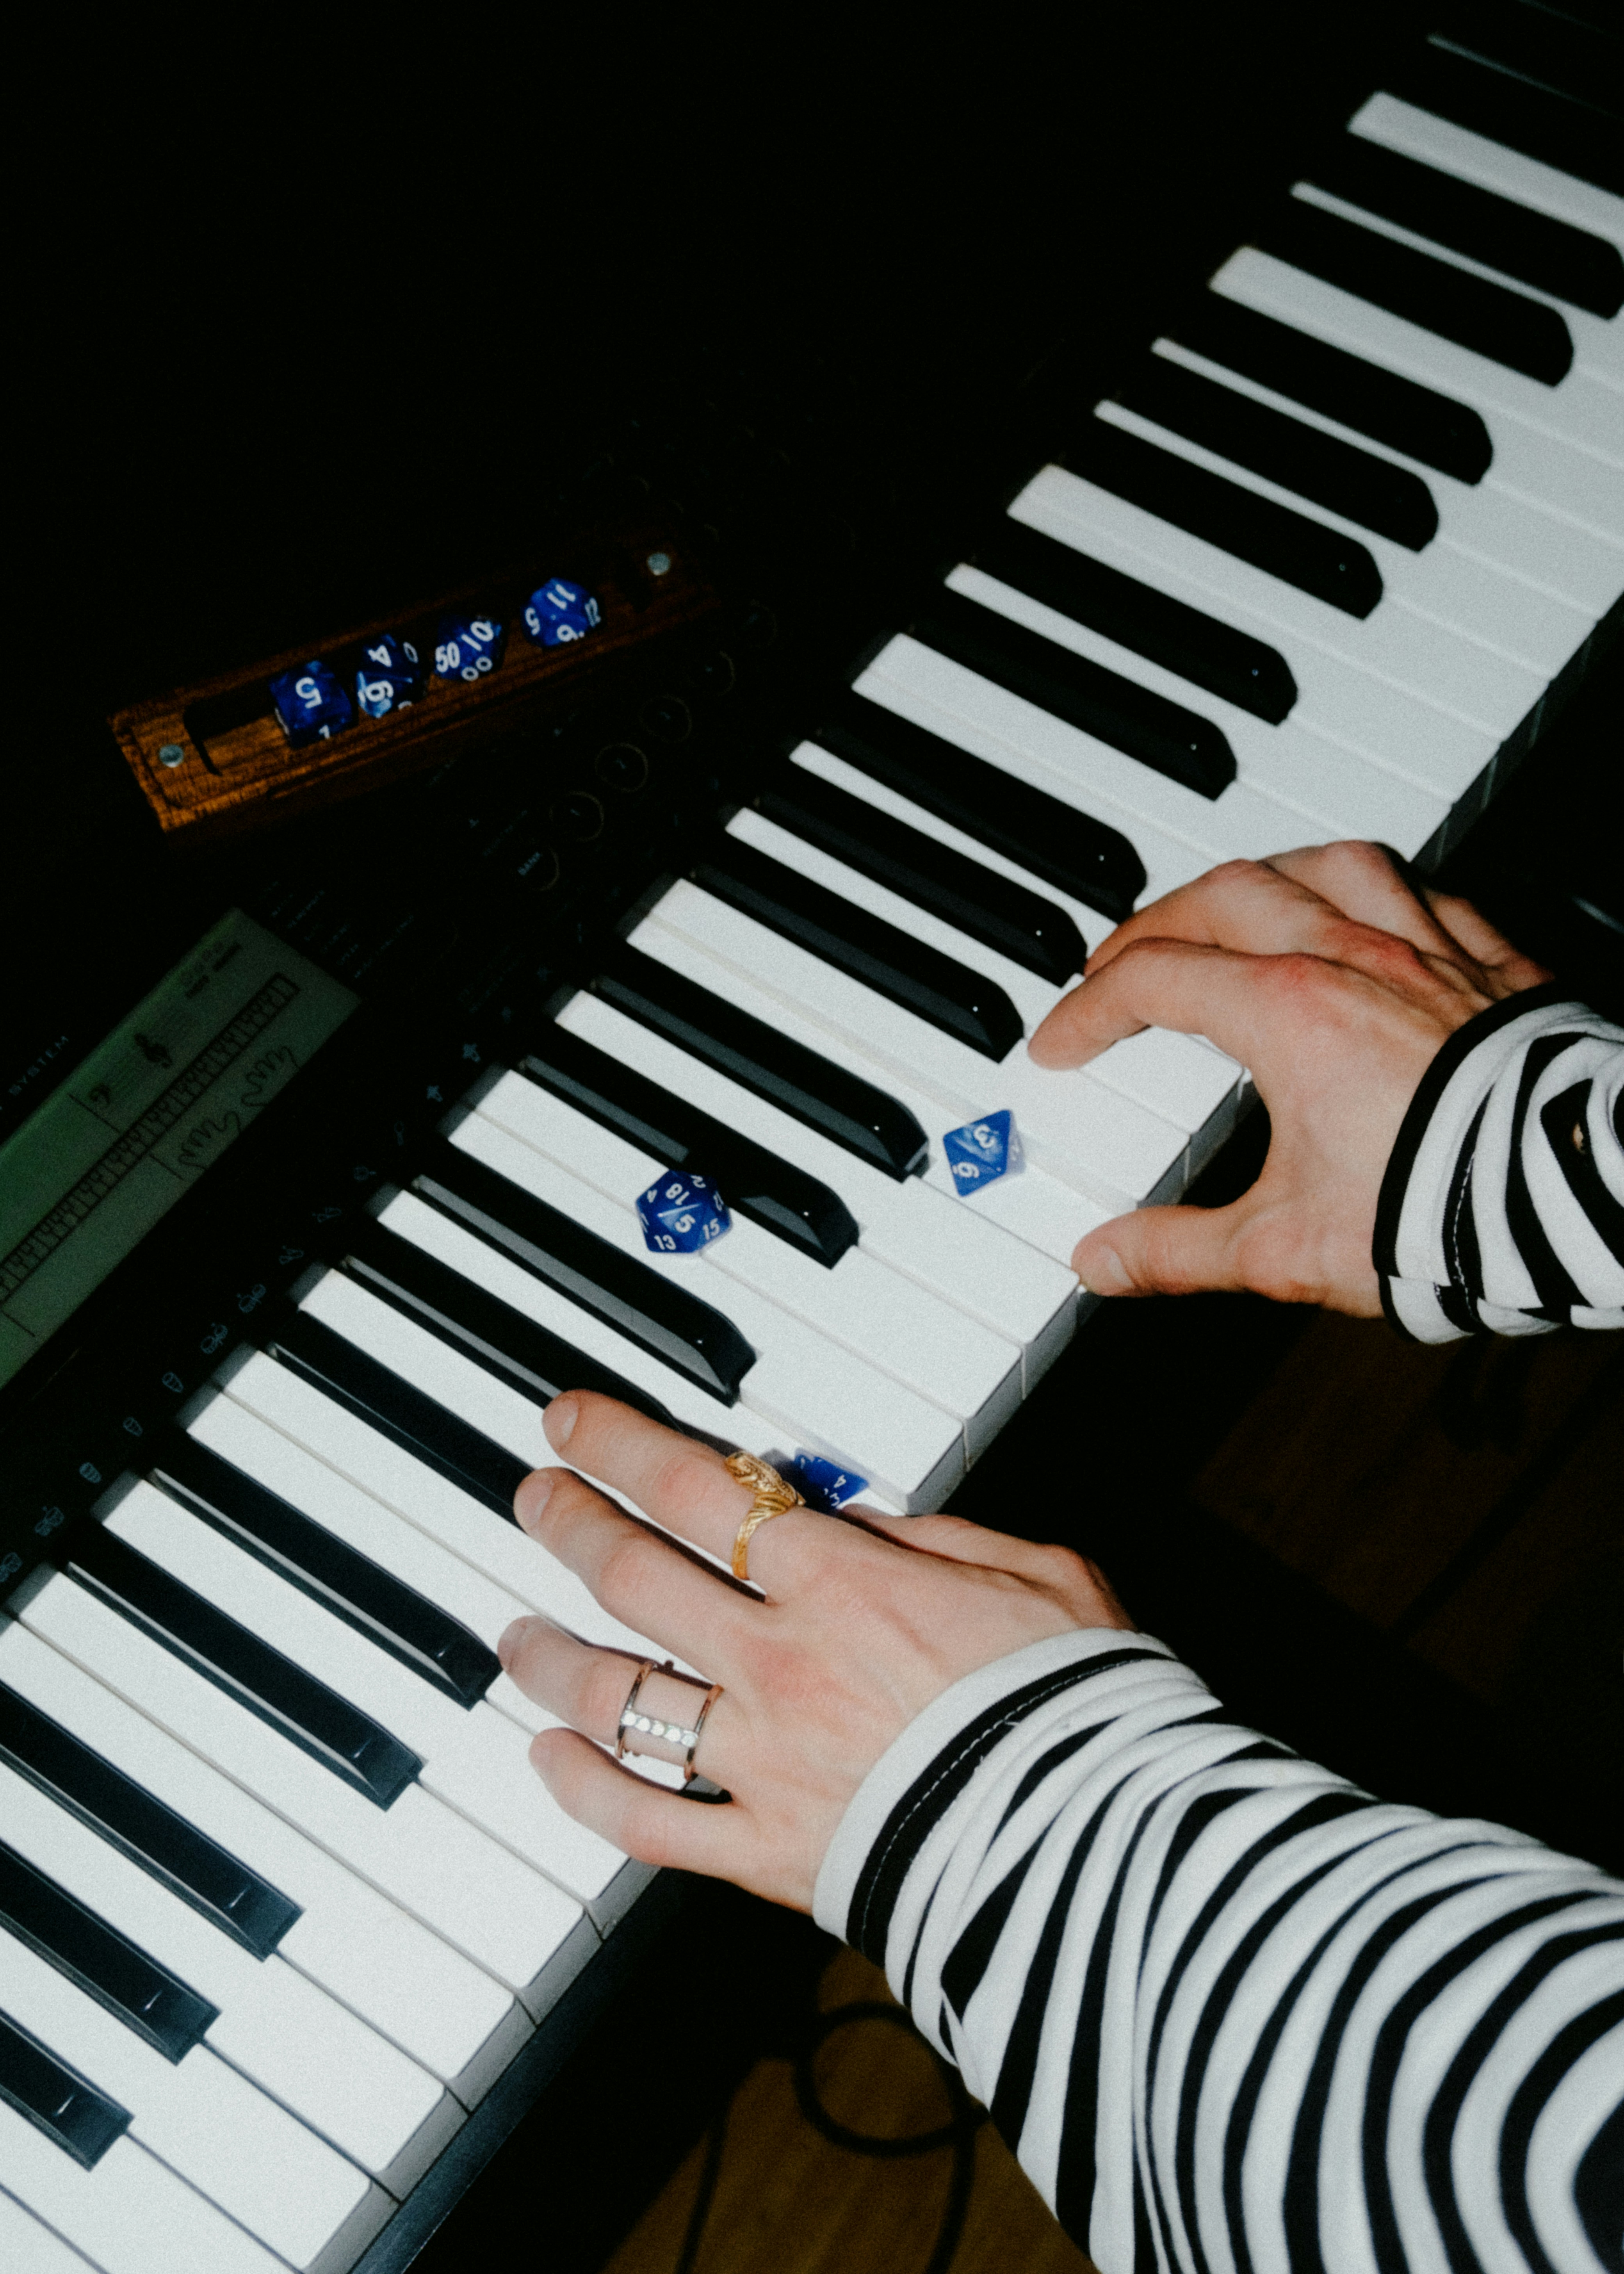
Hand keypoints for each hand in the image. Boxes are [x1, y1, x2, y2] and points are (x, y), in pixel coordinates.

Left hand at [498, 1394, 1130, 1909]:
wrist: (1099, 1847)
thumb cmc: (1080, 1703)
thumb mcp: (1031, 1569)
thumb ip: (934, 1534)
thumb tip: (855, 1515)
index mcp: (841, 1581)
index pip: (693, 1488)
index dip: (616, 1444)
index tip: (571, 1421)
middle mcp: (780, 1661)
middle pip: (633, 1576)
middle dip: (567, 1524)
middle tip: (533, 1496)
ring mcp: (761, 1761)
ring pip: (615, 1697)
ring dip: (548, 1658)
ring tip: (515, 1634)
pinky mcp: (765, 1854)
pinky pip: (645, 1823)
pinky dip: (583, 1789)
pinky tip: (548, 1756)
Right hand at [1028, 842, 1548, 1314]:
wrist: (1574, 1199)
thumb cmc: (1437, 1213)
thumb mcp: (1283, 1246)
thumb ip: (1179, 1250)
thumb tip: (1102, 1261)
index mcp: (1287, 1014)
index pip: (1154, 981)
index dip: (1090, 1008)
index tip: (1063, 1040)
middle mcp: (1353, 960)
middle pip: (1228, 895)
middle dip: (1157, 919)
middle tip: (1121, 957)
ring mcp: (1429, 953)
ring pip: (1329, 864)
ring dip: (1267, 872)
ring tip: (1235, 896)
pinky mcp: (1497, 966)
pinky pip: (1429, 893)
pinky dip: (1381, 890)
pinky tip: (1369, 910)